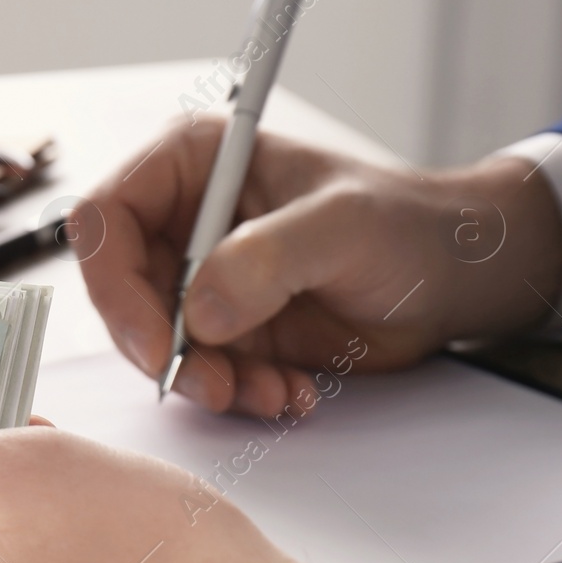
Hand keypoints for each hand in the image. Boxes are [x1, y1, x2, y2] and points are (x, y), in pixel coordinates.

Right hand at [72, 116, 561, 415]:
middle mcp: (183, 222)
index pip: (105, 220)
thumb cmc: (409, 224)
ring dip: (207, 383)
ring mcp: (201, 280)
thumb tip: (201, 309)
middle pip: (120, 295)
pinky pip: (199, 376)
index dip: (114, 286)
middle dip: (165, 351)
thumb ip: (268, 258)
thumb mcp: (343, 226)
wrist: (456, 278)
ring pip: (156, 346)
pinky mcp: (225, 331)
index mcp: (191, 166)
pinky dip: (239, 396)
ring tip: (271, 391)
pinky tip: (289, 393)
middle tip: (216, 384)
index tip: (156, 343)